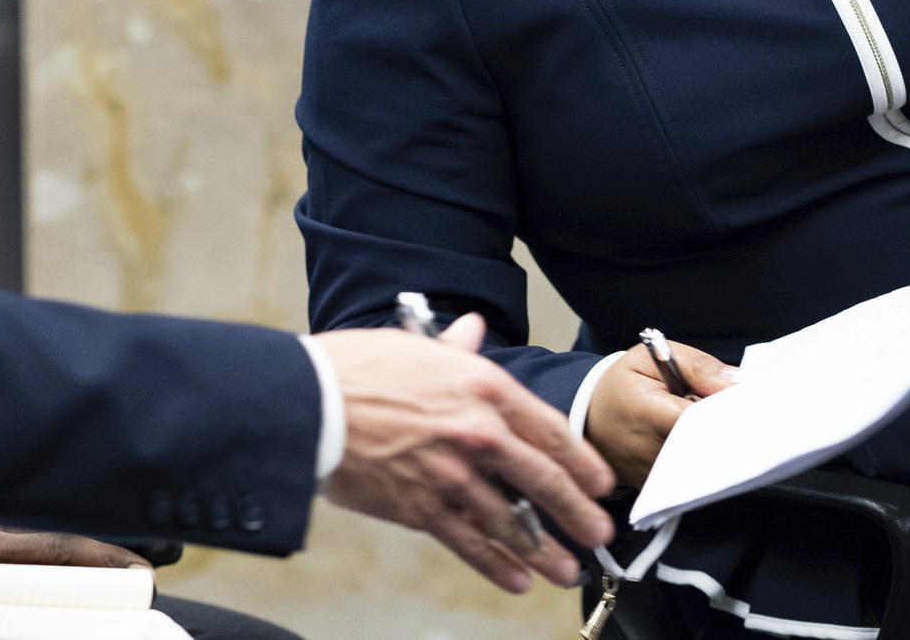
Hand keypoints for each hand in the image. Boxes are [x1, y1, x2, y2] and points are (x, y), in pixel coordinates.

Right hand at [315, 312, 614, 594]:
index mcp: (483, 387)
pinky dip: (496, 566)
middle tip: (599, 532)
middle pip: (543, 480)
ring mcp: (452, 475)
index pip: (549, 430)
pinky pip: (469, 544)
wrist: (309, 403)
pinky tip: (517, 578)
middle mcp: (477, 433)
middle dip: (577, 512)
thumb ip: (455, 348)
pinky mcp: (422, 508)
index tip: (599, 480)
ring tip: (568, 570)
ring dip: (546, 551)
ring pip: (512, 522)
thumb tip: (472, 331)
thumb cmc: (356, 370)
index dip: (581, 461)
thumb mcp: (416, 348)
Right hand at [583, 340, 739, 491]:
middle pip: (711, 448)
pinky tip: (702, 440)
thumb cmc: (622, 385)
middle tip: (738, 409)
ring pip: (708, 464)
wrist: (589, 418)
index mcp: (650, 415)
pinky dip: (706, 458)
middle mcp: (652, 454)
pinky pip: (696, 476)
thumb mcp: (652, 358)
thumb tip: (741, 383)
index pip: (705, 423)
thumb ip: (698, 367)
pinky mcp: (661, 492)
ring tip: (711, 422)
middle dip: (731, 429)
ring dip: (719, 444)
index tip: (752, 403)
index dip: (733, 414)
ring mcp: (656, 478)